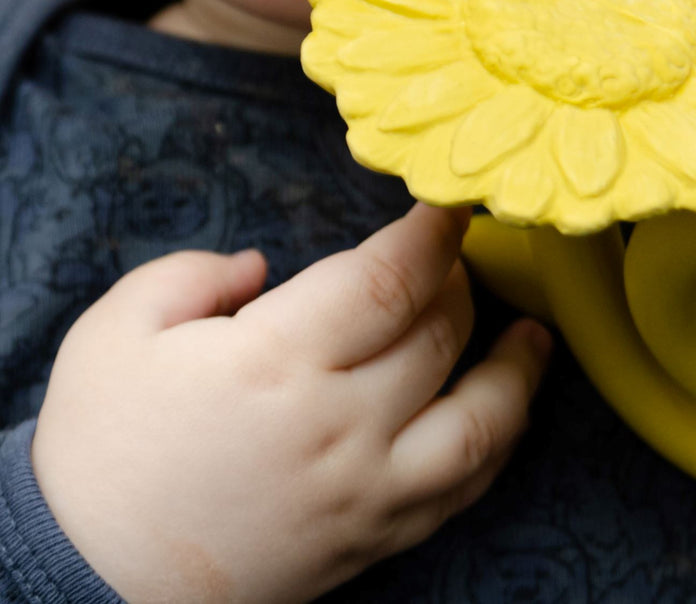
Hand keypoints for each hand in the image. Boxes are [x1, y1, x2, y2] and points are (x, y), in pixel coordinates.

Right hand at [31, 204, 551, 603]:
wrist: (84, 581)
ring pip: (479, 423)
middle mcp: (339, 425)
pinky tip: (508, 415)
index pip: (391, 278)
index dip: (434, 232)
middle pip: (439, 335)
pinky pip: (461, 491)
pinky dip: (497, 446)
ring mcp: (365, 490)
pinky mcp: (372, 540)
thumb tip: (266, 267)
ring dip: (518, 372)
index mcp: (278, 360)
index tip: (452, 205)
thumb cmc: (100, 451)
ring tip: (534, 336)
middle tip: (447, 260)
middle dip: (456, 282)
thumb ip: (196, 273)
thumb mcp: (117, 332)